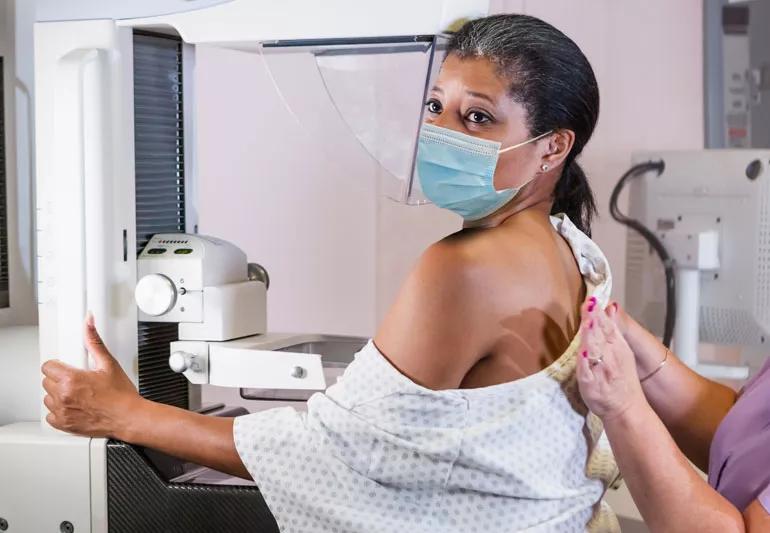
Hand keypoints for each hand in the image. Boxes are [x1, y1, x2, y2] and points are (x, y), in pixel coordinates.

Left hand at [41, 314, 141, 437]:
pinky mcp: (64, 425)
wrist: (128, 417)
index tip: (67, 368)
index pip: (47, 367)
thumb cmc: (121, 395)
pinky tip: (74, 407)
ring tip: (77, 394)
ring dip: (58, 395)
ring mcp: (62, 412)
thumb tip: (88, 324)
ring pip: (48, 398)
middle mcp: (63, 396)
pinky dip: (59, 412)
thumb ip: (94, 342)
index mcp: (71, 379)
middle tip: (77, 381)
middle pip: (47, 382)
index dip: (58, 365)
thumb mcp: (109, 363)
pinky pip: (50, 416)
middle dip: (59, 379)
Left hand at [576, 296, 647, 420]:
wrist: (626, 409)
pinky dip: (585, 364)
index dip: (599, 313)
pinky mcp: (590, 385)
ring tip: (587, 323)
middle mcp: (610, 358)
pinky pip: (587, 373)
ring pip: (594, 351)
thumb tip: (610, 307)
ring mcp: (600, 372)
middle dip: (594, 320)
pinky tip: (583, 354)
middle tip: (588, 304)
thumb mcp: (622, 350)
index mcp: (618, 348)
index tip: (592, 299)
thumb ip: (613, 328)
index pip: (608, 326)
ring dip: (591, 337)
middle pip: (600, 336)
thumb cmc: (622, 379)